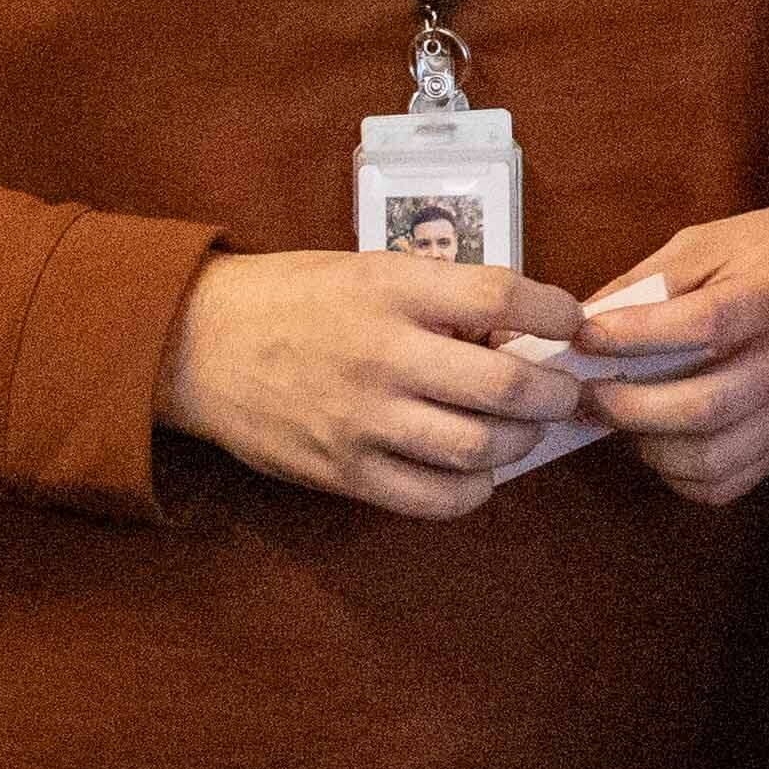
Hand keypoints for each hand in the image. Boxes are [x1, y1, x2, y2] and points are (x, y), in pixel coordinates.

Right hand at [153, 248, 587, 517]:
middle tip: (566, 390)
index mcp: (390, 290)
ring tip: (524, 429)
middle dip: (556, 392)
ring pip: (479, 447)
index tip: (573, 322)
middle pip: (506, 384)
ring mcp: (360, 420)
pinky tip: (478, 471)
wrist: (195, 344)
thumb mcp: (368, 270)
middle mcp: (380, 354)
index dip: (556, 311)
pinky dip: (473, 490)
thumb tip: (518, 333)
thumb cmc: (293, 299)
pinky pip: (432, 498)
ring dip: (522, 441)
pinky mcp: (341, 472)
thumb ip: (438, 297)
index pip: (501, 298)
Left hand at [575, 197, 768, 503]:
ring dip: (650, 446)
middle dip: (629, 407)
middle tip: (587, 393)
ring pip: (713, 456)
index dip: (636, 336)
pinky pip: (728, 483)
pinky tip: (662, 442)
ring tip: (623, 420)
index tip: (585, 336)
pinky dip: (680, 474)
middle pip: (706, 405)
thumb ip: (650, 282)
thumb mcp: (712, 242)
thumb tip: (585, 325)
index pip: (705, 325)